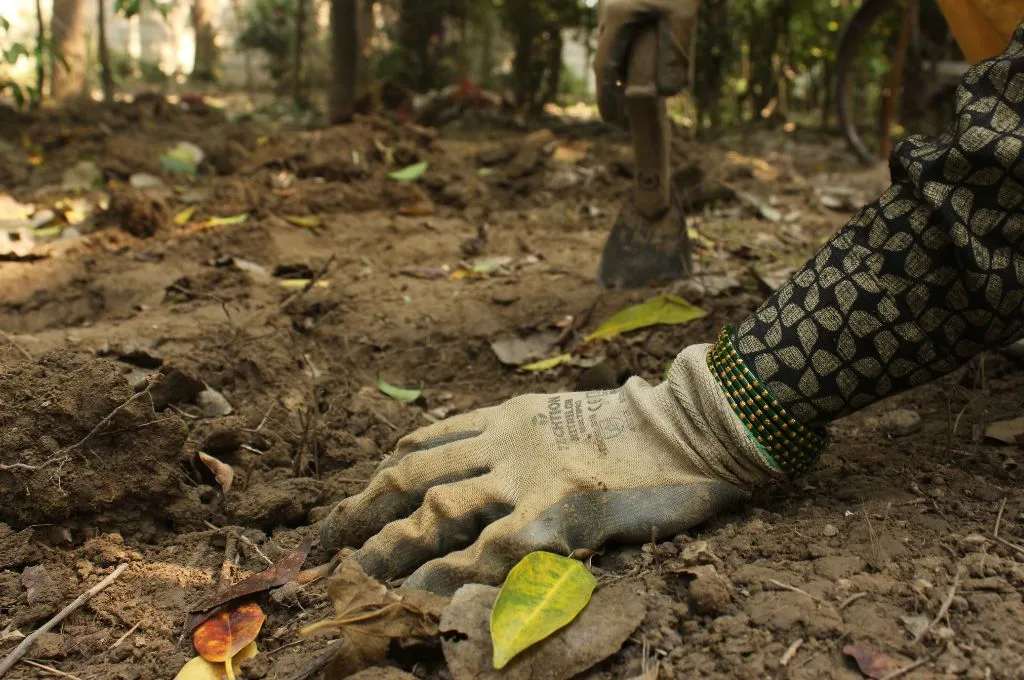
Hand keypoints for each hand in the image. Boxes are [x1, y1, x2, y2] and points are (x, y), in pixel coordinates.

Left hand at [320, 345, 776, 594]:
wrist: (694, 427)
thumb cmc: (638, 427)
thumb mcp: (564, 415)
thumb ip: (518, 436)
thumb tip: (480, 463)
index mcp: (507, 417)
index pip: (426, 442)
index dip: (381, 473)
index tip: (353, 502)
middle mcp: (505, 440)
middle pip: (414, 473)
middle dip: (362, 511)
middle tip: (322, 546)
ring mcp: (527, 473)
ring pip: (437, 507)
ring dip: (390, 545)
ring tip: (353, 577)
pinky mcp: (556, 509)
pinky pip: (489, 547)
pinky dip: (451, 572)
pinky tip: (422, 594)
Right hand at [594, 0, 700, 122]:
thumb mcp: (683, 14)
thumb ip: (675, 54)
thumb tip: (667, 94)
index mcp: (617, 17)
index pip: (604, 67)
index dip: (605, 97)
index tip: (610, 120)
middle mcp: (607, 11)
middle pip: (606, 57)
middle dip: (613, 86)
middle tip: (626, 113)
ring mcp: (611, 3)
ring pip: (612, 44)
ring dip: (621, 68)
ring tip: (637, 91)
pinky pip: (619, 31)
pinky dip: (627, 50)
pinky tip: (641, 62)